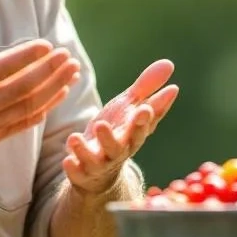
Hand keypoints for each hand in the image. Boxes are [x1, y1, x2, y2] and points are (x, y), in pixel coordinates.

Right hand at [0, 8, 80, 169]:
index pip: (4, 68)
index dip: (28, 56)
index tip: (47, 45)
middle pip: (25, 87)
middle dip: (50, 71)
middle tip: (68, 57)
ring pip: (30, 106)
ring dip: (54, 89)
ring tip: (72, 73)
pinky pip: (24, 123)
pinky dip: (43, 109)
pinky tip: (58, 95)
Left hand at [63, 59, 178, 193]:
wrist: (101, 170)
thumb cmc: (118, 132)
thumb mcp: (130, 108)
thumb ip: (147, 87)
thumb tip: (169, 63)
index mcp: (133, 134)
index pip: (142, 127)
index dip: (145, 119)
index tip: (145, 109)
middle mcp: (118, 151)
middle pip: (119, 146)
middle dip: (112, 137)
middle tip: (102, 125)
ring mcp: (99, 164)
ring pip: (95, 160)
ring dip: (85, 151)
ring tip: (74, 138)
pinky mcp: (82, 173)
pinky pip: (77, 173)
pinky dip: (73, 168)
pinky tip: (67, 160)